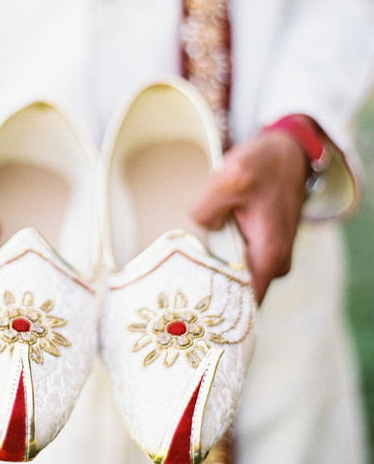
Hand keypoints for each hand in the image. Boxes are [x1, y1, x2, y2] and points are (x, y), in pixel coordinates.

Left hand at [190, 130, 308, 302]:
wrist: (287, 152)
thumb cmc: (264, 164)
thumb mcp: (230, 177)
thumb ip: (207, 208)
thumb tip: (200, 227)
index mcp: (269, 254)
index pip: (245, 304)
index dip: (217, 311)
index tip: (189, 309)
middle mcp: (274, 264)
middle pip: (236, 295)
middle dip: (209, 291)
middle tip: (176, 284)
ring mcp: (270, 258)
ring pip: (234, 277)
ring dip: (212, 270)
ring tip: (184, 261)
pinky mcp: (262, 248)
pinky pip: (237, 263)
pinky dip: (220, 258)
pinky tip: (200, 247)